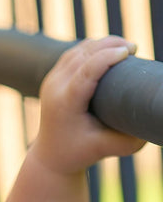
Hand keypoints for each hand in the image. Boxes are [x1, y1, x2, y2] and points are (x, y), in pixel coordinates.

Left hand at [34, 36, 145, 174]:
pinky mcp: (53, 77)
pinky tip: (108, 48)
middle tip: (133, 48)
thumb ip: (128, 142)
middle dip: (109, 45)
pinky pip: (73, 53)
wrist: (51, 157)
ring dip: (102, 44)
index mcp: (65, 103)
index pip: (86, 71)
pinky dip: (92, 48)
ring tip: (125, 48)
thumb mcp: (104, 149)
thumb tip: (149, 128)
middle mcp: (54, 88)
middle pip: (83, 54)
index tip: (129, 52)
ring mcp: (51, 80)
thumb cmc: (79, 153)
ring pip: (78, 50)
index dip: (107, 57)